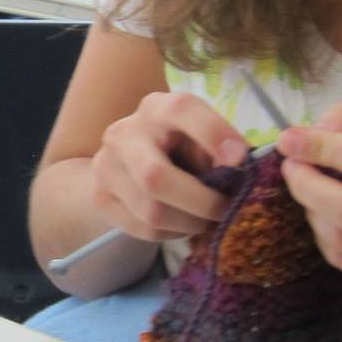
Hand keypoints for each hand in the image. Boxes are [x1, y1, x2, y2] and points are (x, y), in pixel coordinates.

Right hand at [88, 91, 249, 241]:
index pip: (180, 111)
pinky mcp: (98, 197)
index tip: (242, 159)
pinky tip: (182, 223)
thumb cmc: (178, 148)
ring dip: (190, 223)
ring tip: (207, 219)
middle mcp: (124, 133)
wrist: (123, 163)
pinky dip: (172, 233)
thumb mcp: (200, 140)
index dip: (213, 133)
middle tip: (227, 211)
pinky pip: (142, 229)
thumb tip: (238, 173)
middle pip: (155, 177)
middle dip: (201, 202)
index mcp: (156, 108)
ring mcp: (105, 166)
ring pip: (151, 212)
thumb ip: (219, 152)